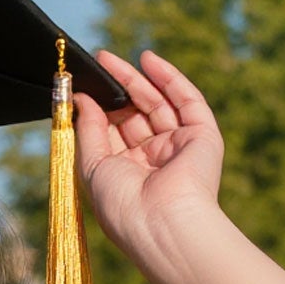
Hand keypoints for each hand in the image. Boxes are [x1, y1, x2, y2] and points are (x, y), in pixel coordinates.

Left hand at [72, 47, 226, 283]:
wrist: (162, 223)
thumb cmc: (122, 205)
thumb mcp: (92, 167)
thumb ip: (87, 130)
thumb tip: (82, 99)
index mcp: (128, 175)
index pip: (114, 134)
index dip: (100, 109)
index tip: (82, 87)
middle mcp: (154, 161)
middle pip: (135, 115)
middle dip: (117, 89)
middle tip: (98, 63)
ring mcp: (179, 147)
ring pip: (158, 103)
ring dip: (137, 79)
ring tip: (110, 59)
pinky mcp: (202, 136)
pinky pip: (187, 100)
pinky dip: (168, 78)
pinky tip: (148, 59)